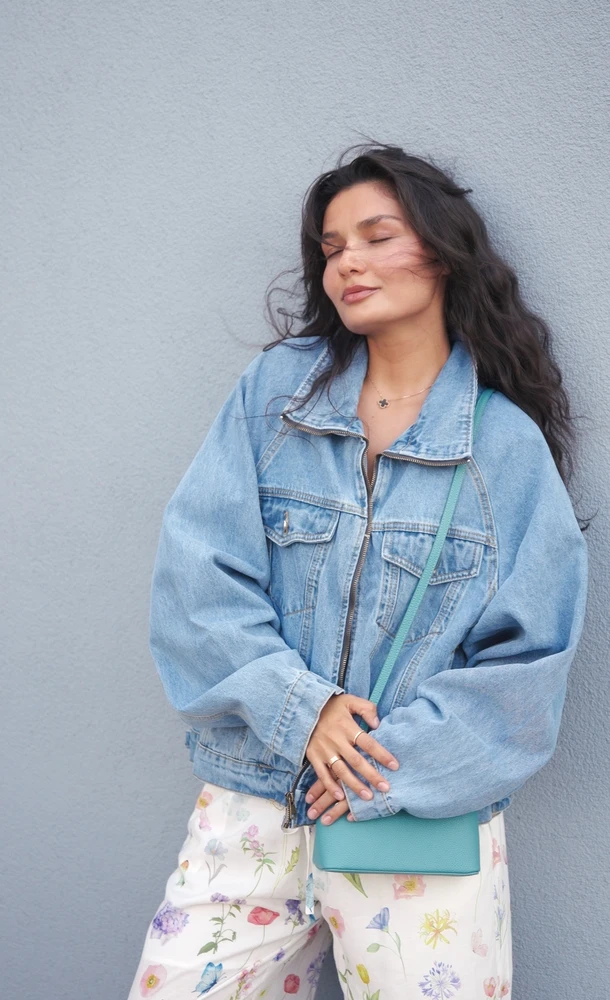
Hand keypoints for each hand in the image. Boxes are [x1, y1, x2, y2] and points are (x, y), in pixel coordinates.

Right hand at [304, 693, 398, 823]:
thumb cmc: (331, 706)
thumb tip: (378, 724)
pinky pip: (322, 774)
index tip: (395, 766)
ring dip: (354, 785)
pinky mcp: (313, 756)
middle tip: (385, 788)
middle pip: (357, 761)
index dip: (382, 755)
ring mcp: (324, 750)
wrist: (303, 707)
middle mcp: (336, 740)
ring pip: (341, 771)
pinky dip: (330, 786)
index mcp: (347, 727)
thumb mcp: (349, 700)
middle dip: (372, 776)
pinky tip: (340, 797)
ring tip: (368, 797)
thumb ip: (366, 709)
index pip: (368, 743)